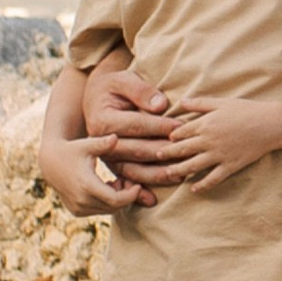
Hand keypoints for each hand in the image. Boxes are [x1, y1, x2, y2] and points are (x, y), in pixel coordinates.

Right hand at [39, 133, 142, 217]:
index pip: (116, 200)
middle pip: (114, 207)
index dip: (131, 195)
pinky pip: (99, 210)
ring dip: (117, 199)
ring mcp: (78, 208)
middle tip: (129, 180)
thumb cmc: (73, 150)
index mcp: (86, 186)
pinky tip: (108, 186)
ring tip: (118, 181)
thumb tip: (115, 137)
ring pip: (108, 210)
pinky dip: (108, 202)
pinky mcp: (76, 211)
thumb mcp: (88, 145)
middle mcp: (81, 201)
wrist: (51, 163)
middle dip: (126, 196)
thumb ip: (103, 143)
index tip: (139, 185)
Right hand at [83, 64, 183, 191]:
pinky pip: (126, 181)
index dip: (160, 126)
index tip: (181, 127)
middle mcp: (102, 143)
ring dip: (156, 175)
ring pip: (133, 169)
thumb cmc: (113, 87)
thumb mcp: (123, 80)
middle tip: (188, 154)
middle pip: (137, 150)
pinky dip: (138, 193)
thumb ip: (140, 90)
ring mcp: (106, 158)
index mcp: (103, 121)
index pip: (136, 125)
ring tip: (180, 175)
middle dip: (164, 152)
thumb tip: (160, 105)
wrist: (93, 99)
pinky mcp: (112, 167)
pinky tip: (152, 200)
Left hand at [147, 97, 281, 192]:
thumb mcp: (222, 102)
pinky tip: (194, 189)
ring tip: (168, 174)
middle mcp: (209, 141)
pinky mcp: (230, 165)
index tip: (164, 139)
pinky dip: (202, 185)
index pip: (181, 132)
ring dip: (178, 171)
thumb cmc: (247, 110)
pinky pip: (213, 178)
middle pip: (182, 150)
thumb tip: (181, 102)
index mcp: (206, 124)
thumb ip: (200, 103)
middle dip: (167, 154)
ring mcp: (219, 155)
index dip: (171, 136)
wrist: (271, 124)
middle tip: (155, 157)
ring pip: (193, 166)